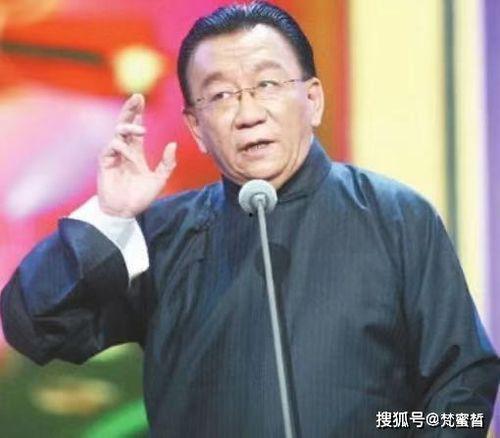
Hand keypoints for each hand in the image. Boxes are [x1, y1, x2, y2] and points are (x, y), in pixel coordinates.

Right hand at [97, 94, 176, 217]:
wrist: (125, 212)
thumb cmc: (140, 196)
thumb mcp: (159, 179)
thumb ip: (167, 163)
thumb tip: (173, 144)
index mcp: (136, 152)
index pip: (136, 127)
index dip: (138, 113)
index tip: (141, 99)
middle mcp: (124, 150)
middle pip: (124, 123)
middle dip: (130, 109)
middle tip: (137, 97)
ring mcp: (114, 155)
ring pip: (117, 132)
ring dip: (129, 128)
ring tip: (142, 130)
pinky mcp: (106, 163)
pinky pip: (111, 148)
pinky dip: (122, 148)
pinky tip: (130, 155)